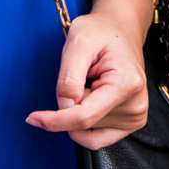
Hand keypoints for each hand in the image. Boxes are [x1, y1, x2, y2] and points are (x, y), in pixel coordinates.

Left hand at [27, 11, 147, 150]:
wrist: (119, 29)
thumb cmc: (100, 32)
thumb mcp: (79, 41)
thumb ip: (69, 76)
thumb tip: (65, 107)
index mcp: (127, 84)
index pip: (84, 117)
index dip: (55, 120)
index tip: (33, 118)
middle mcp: (135, 105)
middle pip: (84, 123)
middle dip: (70, 103)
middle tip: (79, 74)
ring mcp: (134, 117)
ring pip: (87, 131)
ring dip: (78, 110)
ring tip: (89, 82)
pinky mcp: (129, 123)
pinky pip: (96, 139)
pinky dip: (84, 123)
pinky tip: (89, 99)